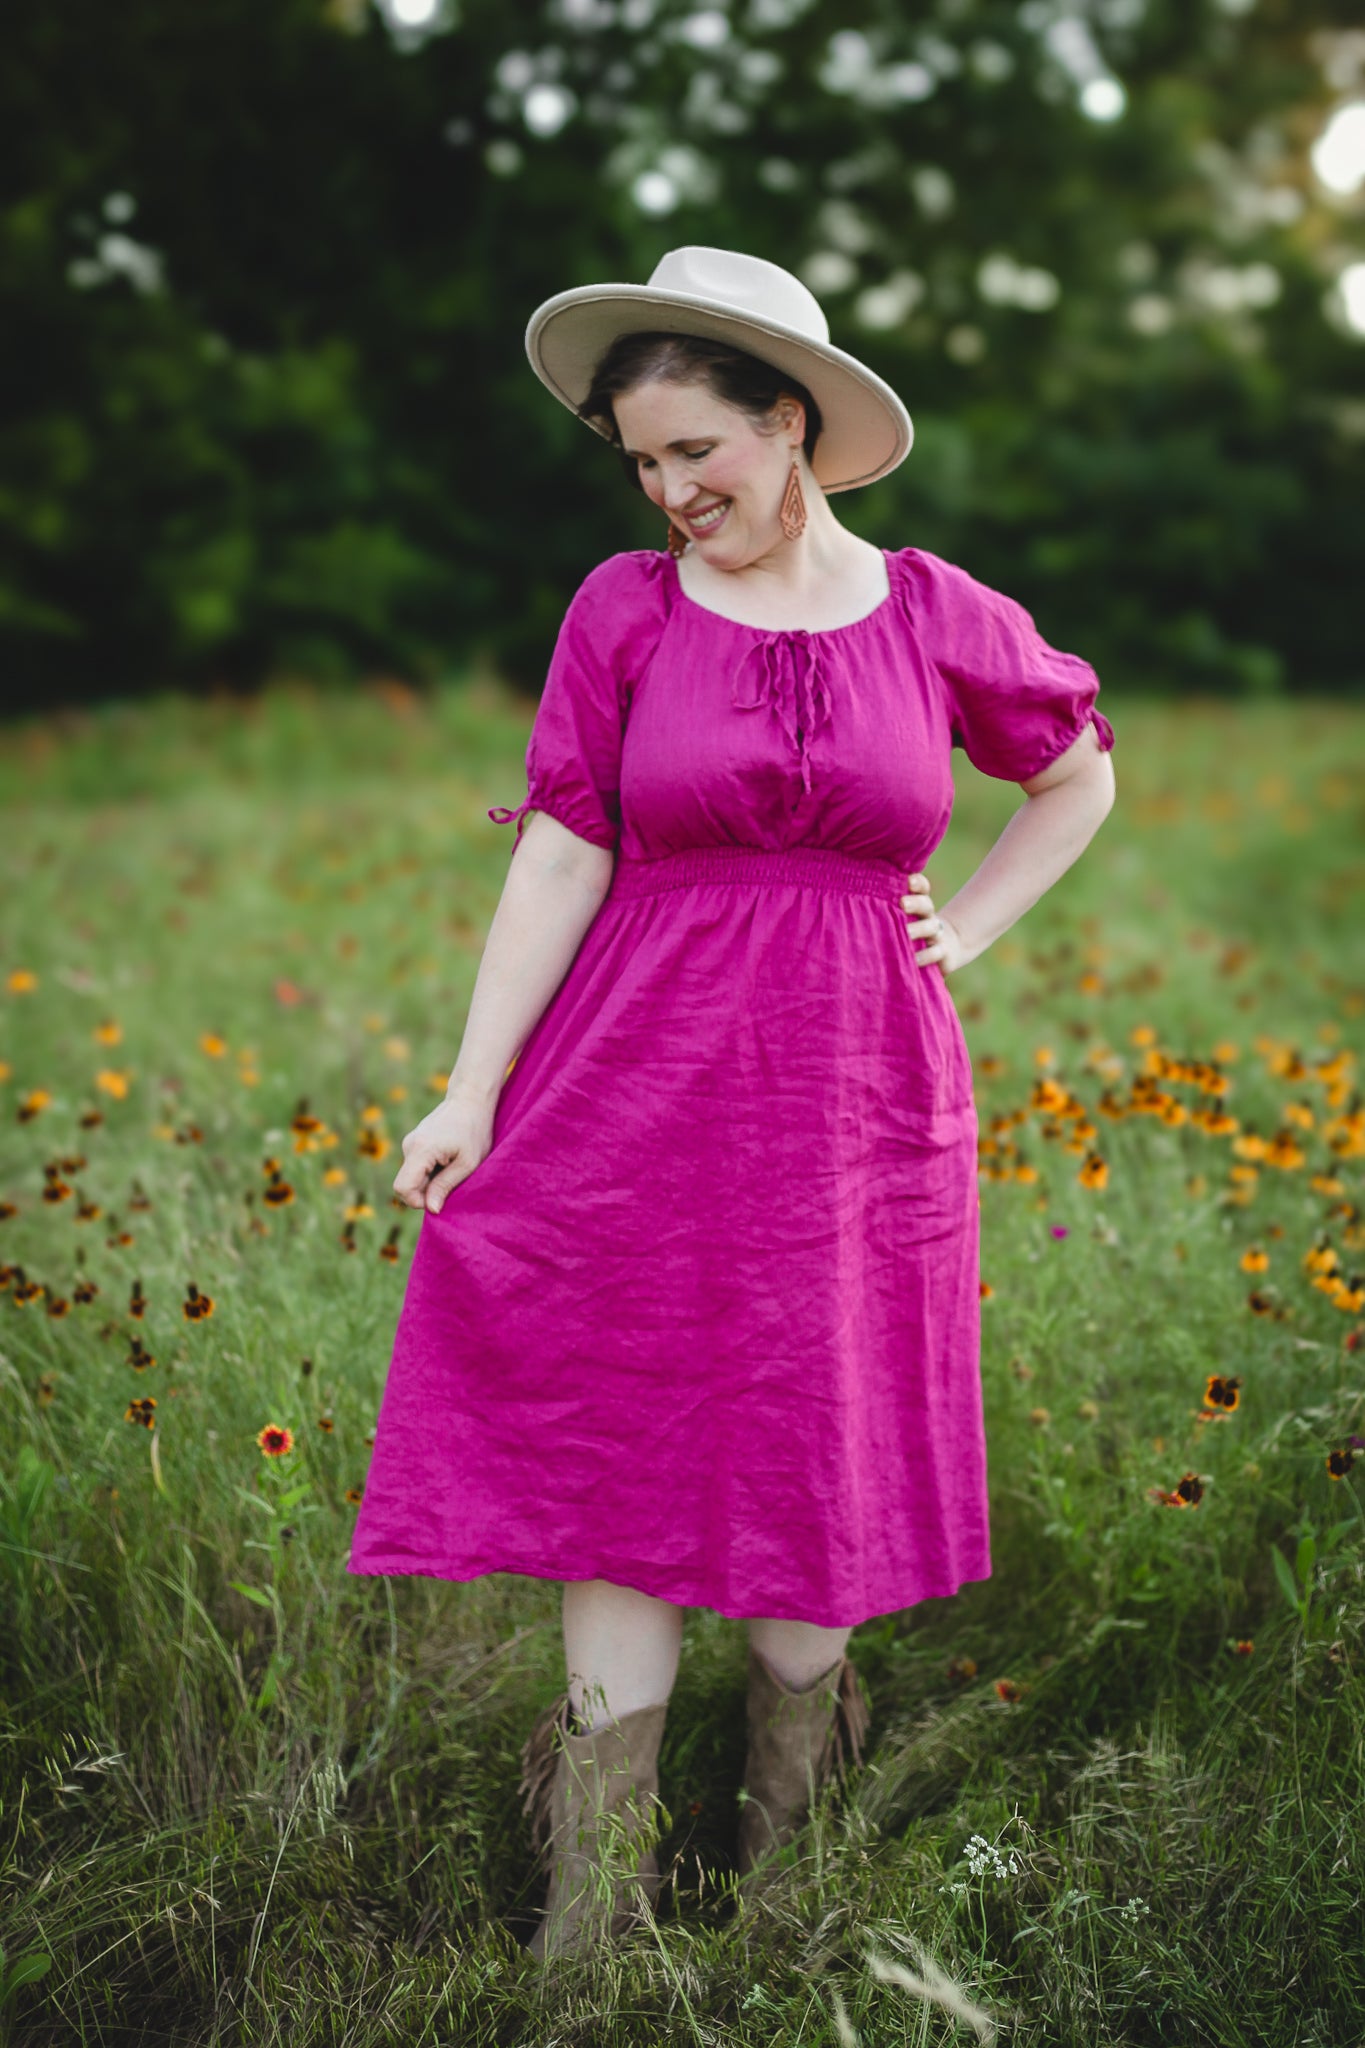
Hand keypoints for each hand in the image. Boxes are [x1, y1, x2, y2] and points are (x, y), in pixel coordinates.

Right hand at [393, 1085, 497, 1213]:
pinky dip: (431, 1171)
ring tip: (453, 1167)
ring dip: (431, 1181)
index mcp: (420, 1150)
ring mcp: (410, 1143)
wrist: (470, 1099)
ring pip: (413, 1176)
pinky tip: (449, 1161)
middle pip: (406, 1184)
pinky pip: (417, 1167)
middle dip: (426, 1192)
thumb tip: (431, 1209)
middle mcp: (409, 1146)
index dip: (418, 1202)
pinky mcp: (415, 1142)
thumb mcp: (467, 1163)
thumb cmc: (474, 1130)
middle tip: (453, 1182)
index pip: (403, 1188)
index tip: (441, 1198)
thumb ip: (446, 1186)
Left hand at [900, 872, 967, 974]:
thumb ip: (890, 909)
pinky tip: (914, 958)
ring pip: (931, 927)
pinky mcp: (942, 953)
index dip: (918, 883)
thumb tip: (863, 900)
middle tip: (903, 903)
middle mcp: (929, 917)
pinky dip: (925, 955)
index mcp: (920, 905)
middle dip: (915, 903)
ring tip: (907, 932)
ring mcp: (937, 935)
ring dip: (919, 929)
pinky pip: (935, 952)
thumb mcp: (905, 919)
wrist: (946, 950)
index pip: (922, 888)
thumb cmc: (913, 932)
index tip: (909, 881)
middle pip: (926, 905)